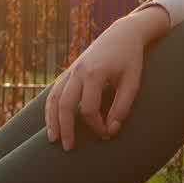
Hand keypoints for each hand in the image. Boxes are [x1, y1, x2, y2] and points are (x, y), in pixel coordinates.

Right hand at [44, 17, 147, 151]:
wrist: (122, 34)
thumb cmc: (130, 59)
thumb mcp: (133, 82)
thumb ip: (123, 106)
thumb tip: (112, 131)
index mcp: (95, 73)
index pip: (89, 108)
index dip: (96, 126)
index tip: (106, 134)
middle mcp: (78, 72)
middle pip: (65, 105)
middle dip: (66, 128)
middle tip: (68, 148)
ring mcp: (71, 70)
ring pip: (54, 98)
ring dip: (52, 120)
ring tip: (52, 140)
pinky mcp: (69, 71)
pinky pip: (54, 92)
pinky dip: (50, 108)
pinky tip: (52, 122)